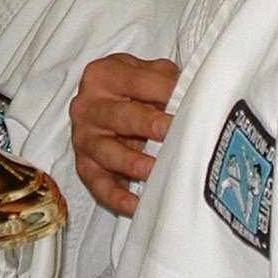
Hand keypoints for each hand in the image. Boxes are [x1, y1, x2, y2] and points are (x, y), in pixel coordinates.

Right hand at [70, 52, 179, 216]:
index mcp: (103, 75)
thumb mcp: (151, 73)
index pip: (137, 82)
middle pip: (119, 116)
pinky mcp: (84, 164)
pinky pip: (98, 184)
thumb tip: (194, 96)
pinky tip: (135, 204)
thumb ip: (168, 81)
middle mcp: (87, 105)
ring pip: (106, 152)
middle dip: (146, 124)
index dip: (163, 91)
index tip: (187, 101)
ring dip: (131, 163)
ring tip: (155, 170)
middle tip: (169, 131)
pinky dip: (116, 196)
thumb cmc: (135, 88)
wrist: (108, 102)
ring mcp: (84, 137)